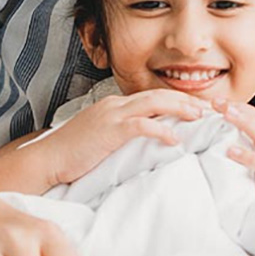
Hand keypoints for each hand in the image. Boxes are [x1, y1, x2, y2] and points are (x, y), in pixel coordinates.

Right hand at [39, 89, 208, 184]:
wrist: (45, 160)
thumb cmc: (71, 156)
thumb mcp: (101, 141)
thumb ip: (121, 137)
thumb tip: (145, 145)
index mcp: (113, 107)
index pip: (151, 98)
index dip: (177, 101)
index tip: (197, 110)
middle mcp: (114, 105)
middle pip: (158, 95)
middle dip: (186, 100)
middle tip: (209, 110)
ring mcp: (111, 115)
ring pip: (153, 103)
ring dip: (179, 108)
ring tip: (199, 117)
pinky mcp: (108, 130)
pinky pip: (140, 125)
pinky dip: (160, 130)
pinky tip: (175, 139)